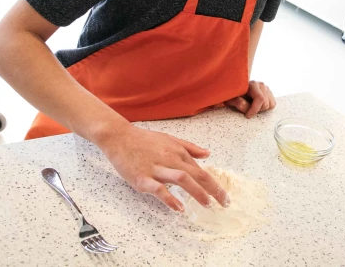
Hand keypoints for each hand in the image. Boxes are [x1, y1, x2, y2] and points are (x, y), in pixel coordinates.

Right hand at [98, 125, 229, 211]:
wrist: (119, 137)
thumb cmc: (144, 139)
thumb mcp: (170, 139)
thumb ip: (190, 147)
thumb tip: (208, 153)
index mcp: (178, 152)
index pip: (200, 170)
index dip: (214, 184)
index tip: (222, 196)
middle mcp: (170, 160)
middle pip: (197, 174)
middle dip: (213, 189)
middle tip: (224, 203)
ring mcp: (156, 169)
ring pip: (182, 179)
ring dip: (197, 192)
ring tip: (207, 204)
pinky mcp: (142, 178)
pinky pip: (158, 189)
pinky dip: (170, 199)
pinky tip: (179, 208)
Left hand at [224, 80, 275, 118]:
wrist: (237, 91)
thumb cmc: (234, 95)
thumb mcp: (232, 99)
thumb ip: (237, 102)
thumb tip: (246, 107)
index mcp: (252, 84)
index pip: (259, 98)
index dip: (255, 109)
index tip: (247, 116)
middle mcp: (261, 85)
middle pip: (265, 104)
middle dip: (257, 110)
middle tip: (248, 111)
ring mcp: (267, 89)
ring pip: (269, 105)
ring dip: (261, 109)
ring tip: (252, 107)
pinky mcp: (270, 94)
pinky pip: (272, 105)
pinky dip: (266, 108)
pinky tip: (257, 105)